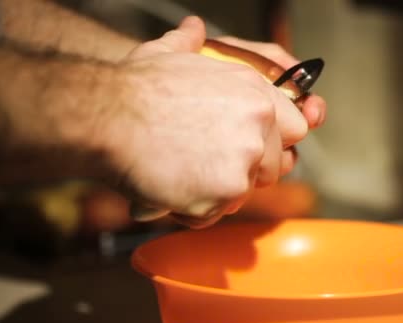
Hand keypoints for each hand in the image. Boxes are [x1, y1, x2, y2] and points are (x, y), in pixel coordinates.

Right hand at [101, 17, 307, 227]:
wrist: (106, 116)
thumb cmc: (135, 88)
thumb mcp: (168, 54)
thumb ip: (189, 43)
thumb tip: (193, 28)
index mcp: (255, 93)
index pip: (296, 128)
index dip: (276, 142)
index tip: (255, 148)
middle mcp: (258, 126)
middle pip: (276, 166)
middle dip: (247, 171)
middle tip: (211, 166)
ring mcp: (244, 161)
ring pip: (245, 193)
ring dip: (218, 192)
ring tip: (184, 176)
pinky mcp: (224, 194)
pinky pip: (217, 214)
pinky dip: (195, 210)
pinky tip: (172, 191)